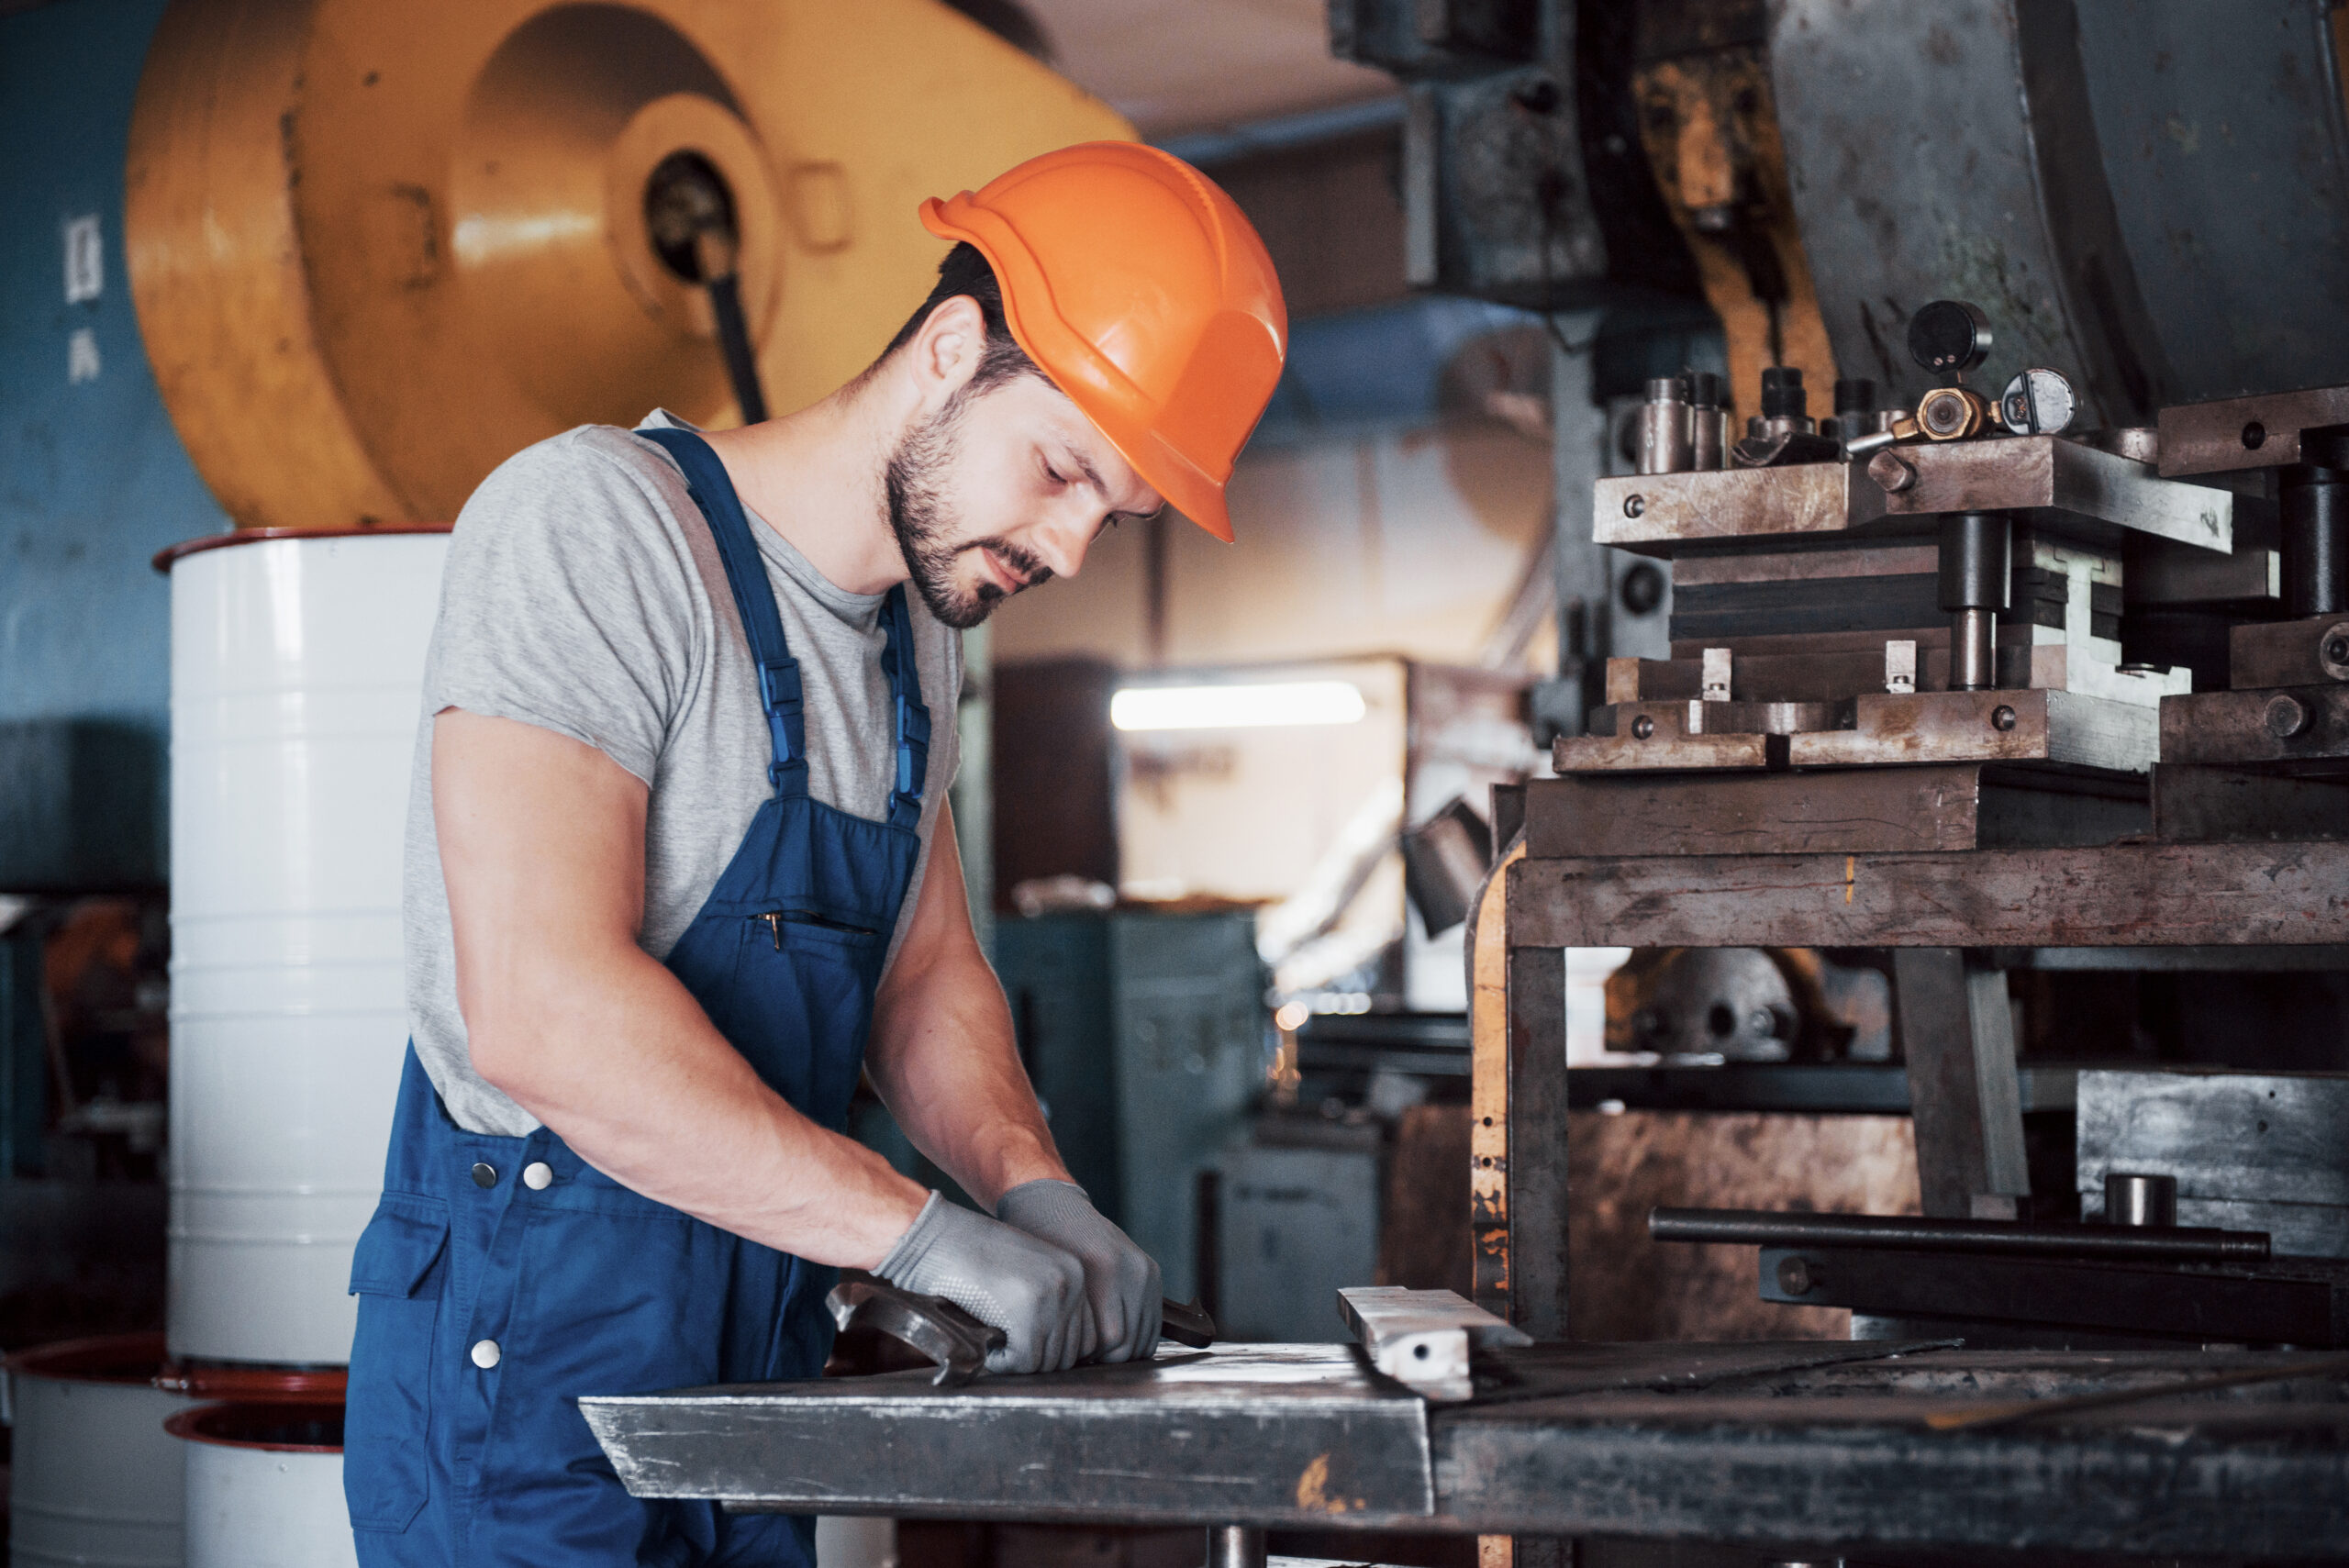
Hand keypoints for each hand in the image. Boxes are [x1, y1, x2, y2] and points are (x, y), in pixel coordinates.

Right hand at [874, 1192, 1097, 1372]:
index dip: (1049, 1349)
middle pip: (1070, 1354)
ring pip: (1048, 1362)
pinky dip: (1001, 1362)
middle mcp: (1072, 1281)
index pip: (1085, 1338)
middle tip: (1002, 1344)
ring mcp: (1052, 1294)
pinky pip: (1024, 1362)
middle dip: (1034, 1358)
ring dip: (1017, 1361)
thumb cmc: (969, 1259)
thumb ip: (1048, 1306)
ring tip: (992, 1339)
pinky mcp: (1027, 1310)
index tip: (1019, 1342)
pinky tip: (985, 1342)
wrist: (932, 1237)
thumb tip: (1061, 1357)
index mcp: (1075, 1272)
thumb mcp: (1024, 1273)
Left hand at [995, 1179, 1161, 1362]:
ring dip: (1121, 1351)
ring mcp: (1146, 1270)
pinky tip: (1111, 1338)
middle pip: (1131, 1342)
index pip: (1112, 1340)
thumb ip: (1070, 1321)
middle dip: (1106, 1358)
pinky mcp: (1152, 1272)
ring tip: (1093, 1348)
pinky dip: (1136, 1338)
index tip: (1070, 1358)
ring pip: (1144, 1337)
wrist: (1053, 1209)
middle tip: (1081, 1357)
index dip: (1090, 1358)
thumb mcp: (1049, 1283)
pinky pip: (1152, 1322)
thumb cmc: (1040, 1249)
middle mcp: (1132, 1269)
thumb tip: (1081, 1365)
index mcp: (1105, 1270)